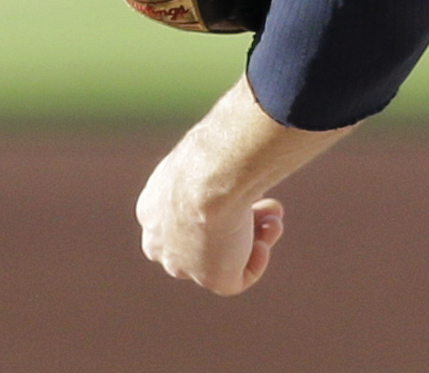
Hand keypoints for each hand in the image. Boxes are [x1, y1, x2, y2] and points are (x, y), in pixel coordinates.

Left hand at [137, 137, 284, 295]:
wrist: (210, 176)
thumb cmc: (211, 152)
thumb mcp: (211, 149)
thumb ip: (221, 160)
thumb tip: (246, 147)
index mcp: (153, 209)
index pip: (183, 216)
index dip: (219, 204)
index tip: (242, 188)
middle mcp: (163, 240)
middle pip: (206, 238)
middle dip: (240, 221)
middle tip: (269, 202)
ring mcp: (186, 263)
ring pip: (223, 257)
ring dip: (255, 236)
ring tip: (275, 217)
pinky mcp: (211, 278)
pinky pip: (237, 280)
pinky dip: (256, 261)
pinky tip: (264, 240)